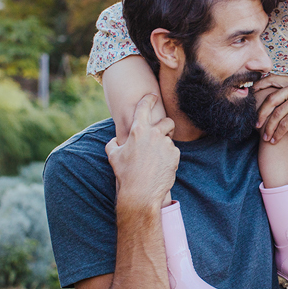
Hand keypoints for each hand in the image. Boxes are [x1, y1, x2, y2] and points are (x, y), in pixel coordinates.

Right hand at [105, 95, 177, 209]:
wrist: (141, 192)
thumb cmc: (125, 174)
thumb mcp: (113, 157)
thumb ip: (112, 144)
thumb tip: (114, 141)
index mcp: (138, 130)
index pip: (144, 107)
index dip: (149, 99)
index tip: (153, 96)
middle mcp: (154, 134)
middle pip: (167, 121)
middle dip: (166, 126)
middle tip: (161, 134)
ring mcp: (166, 144)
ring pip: (170, 139)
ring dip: (164, 145)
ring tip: (155, 159)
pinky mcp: (175, 155)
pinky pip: (173, 152)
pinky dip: (168, 157)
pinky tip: (160, 167)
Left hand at [254, 75, 287, 151]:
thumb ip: (283, 96)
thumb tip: (257, 92)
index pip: (271, 80)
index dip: (258, 88)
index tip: (248, 99)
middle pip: (271, 99)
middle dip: (261, 114)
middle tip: (255, 125)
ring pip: (276, 114)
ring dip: (269, 128)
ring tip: (265, 137)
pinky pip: (283, 123)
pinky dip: (277, 133)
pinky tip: (273, 140)